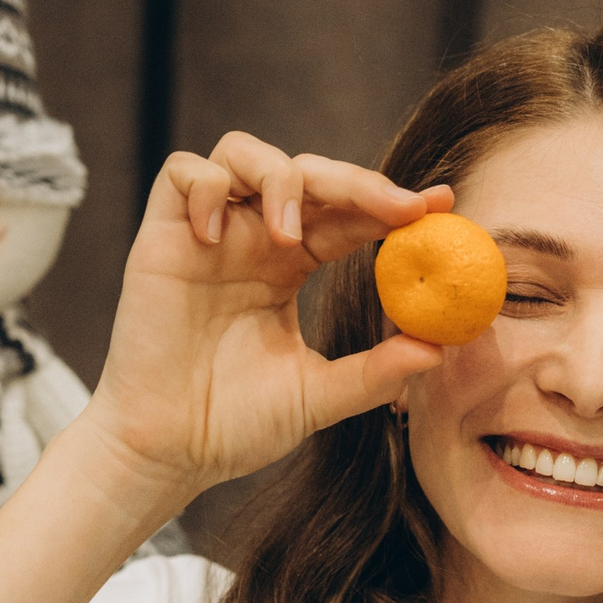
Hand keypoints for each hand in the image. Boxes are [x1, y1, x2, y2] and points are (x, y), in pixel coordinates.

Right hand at [85, 133, 447, 503]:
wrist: (168, 450)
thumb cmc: (235, 425)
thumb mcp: (319, 396)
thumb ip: (375, 372)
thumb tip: (437, 349)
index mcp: (292, 266)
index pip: (348, 215)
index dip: (392, 203)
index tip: (440, 206)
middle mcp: (254, 239)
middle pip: (308, 173)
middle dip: (357, 181)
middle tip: (397, 208)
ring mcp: (209, 233)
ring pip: (246, 152)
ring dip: (281, 179)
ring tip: (289, 238)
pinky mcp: (162, 236)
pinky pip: (182, 172)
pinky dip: (208, 188)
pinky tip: (216, 235)